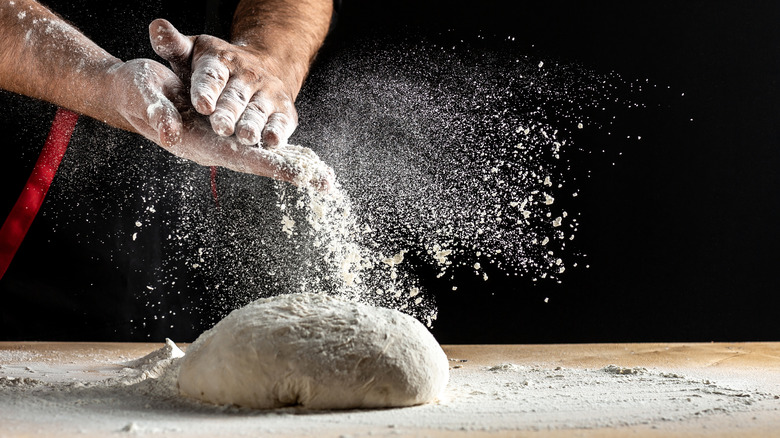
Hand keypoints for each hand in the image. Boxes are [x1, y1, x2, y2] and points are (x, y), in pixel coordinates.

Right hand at [108, 59, 331, 189]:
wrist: (131, 92)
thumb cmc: (136, 92)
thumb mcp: (144, 95)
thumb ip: (157, 113)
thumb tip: (171, 133)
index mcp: (199, 143)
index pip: (242, 158)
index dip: (270, 166)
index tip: (298, 176)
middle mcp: (215, 146)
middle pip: (260, 163)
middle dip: (292, 172)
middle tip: (325, 183)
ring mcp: (222, 140)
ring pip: (263, 155)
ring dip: (293, 165)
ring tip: (324, 177)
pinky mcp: (225, 131)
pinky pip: (258, 144)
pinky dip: (281, 150)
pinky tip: (302, 157)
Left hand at [149, 18, 297, 147]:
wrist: (263, 67)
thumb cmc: (218, 68)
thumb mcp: (194, 52)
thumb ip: (173, 46)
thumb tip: (157, 27)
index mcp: (222, 61)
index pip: (212, 76)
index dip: (207, 90)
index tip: (202, 105)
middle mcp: (248, 76)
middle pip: (235, 98)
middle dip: (229, 113)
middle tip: (221, 127)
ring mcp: (268, 94)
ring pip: (258, 112)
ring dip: (253, 125)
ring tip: (247, 137)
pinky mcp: (284, 111)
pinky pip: (281, 122)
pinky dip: (278, 132)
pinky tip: (272, 143)